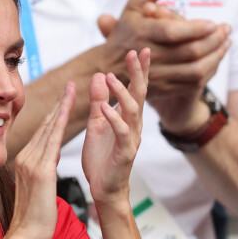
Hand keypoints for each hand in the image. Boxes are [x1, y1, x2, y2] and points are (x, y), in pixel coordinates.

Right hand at [8, 82, 76, 238]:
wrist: (27, 234)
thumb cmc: (34, 217)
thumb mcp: (38, 188)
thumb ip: (42, 171)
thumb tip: (49, 162)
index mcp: (25, 161)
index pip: (42, 133)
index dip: (53, 114)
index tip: (63, 99)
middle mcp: (26, 157)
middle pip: (44, 125)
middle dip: (58, 104)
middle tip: (69, 84)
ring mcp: (31, 163)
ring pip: (48, 128)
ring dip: (61, 107)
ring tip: (72, 89)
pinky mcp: (41, 171)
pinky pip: (53, 140)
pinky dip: (60, 122)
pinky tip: (68, 109)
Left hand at [82, 49, 149, 205]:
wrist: (103, 188)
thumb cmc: (101, 158)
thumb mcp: (97, 124)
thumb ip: (99, 101)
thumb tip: (102, 75)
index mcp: (127, 118)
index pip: (135, 89)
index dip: (139, 70)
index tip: (140, 50)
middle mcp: (133, 125)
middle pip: (139, 94)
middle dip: (139, 73)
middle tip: (138, 52)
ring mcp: (131, 138)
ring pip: (132, 111)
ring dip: (123, 93)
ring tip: (113, 77)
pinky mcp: (125, 153)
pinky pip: (122, 133)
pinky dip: (114, 119)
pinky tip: (106, 109)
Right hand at [138, 0, 229, 132]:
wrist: (109, 66)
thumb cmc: (126, 31)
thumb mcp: (134, 5)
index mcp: (141, 33)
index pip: (173, 32)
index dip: (196, 29)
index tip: (213, 23)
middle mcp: (148, 56)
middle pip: (190, 52)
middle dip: (214, 40)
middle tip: (226, 29)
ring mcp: (155, 76)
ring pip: (195, 70)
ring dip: (216, 56)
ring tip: (225, 43)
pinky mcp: (162, 89)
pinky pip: (192, 83)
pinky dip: (208, 71)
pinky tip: (215, 58)